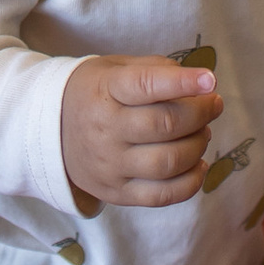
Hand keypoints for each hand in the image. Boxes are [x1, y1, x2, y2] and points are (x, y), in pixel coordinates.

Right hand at [62, 54, 221, 205]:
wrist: (50, 132)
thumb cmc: (95, 93)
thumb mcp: (115, 68)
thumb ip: (155, 70)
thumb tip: (200, 83)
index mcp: (104, 91)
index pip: (146, 85)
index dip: (182, 82)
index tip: (210, 80)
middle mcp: (105, 129)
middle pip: (166, 125)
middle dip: (201, 113)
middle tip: (213, 104)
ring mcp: (110, 165)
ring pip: (168, 162)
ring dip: (198, 145)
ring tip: (202, 132)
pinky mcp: (116, 193)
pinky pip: (162, 196)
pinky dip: (190, 182)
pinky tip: (197, 164)